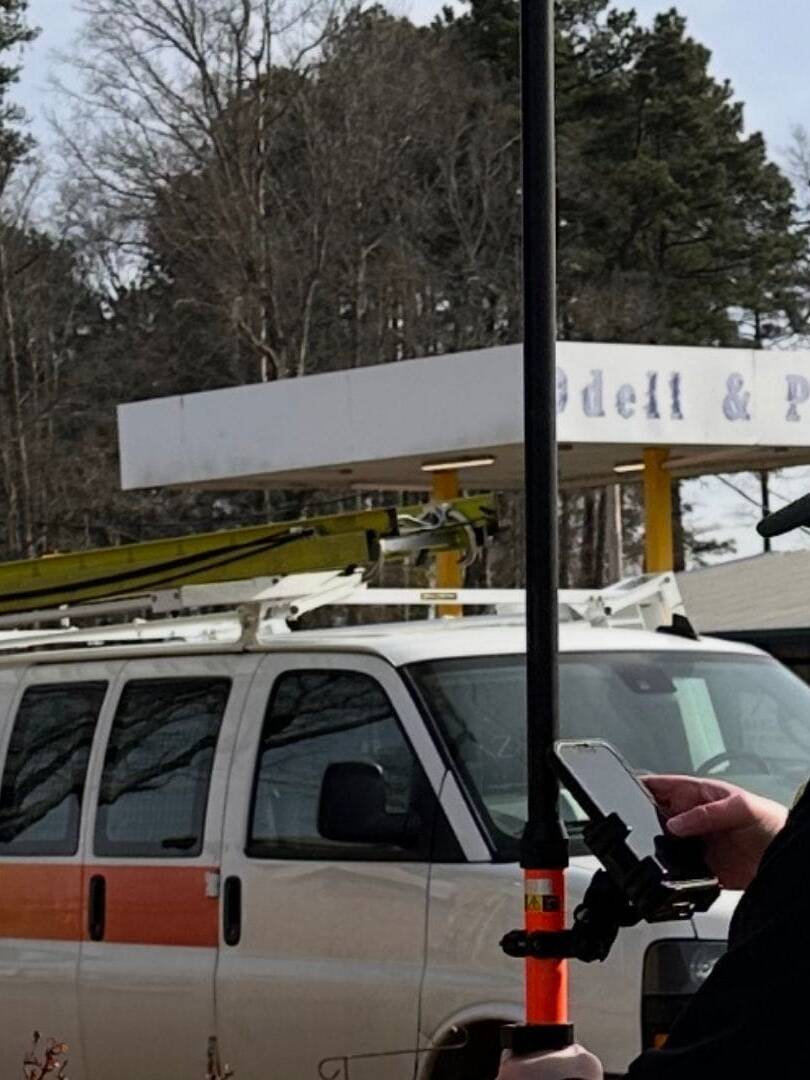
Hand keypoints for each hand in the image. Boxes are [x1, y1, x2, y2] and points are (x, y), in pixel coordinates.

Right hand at [643, 775, 787, 890]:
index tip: (625, 792)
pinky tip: (673, 870)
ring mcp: (694, 843)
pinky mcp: (700, 868)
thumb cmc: (772, 822)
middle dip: (645, 820)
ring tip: (657, 850)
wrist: (788, 858)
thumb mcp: (741, 806)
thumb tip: (677, 823)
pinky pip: (677, 869)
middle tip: (641, 827)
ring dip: (657, 847)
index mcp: (698, 795)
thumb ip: (708, 813)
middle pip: (655, 816)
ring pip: (662, 844)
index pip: (662, 786)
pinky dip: (671, 871)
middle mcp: (692, 819)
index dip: (643, 786)